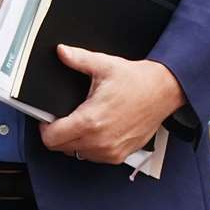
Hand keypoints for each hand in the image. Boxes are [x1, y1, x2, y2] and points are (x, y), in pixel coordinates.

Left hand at [39, 45, 187, 163]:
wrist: (164, 91)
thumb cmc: (136, 80)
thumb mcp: (103, 65)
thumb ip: (78, 59)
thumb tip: (61, 51)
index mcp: (90, 121)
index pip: (51, 138)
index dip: (44, 128)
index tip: (47, 119)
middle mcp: (99, 141)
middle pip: (60, 148)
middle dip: (56, 134)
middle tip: (62, 118)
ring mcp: (111, 151)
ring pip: (77, 154)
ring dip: (73, 142)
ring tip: (80, 122)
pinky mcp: (121, 155)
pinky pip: (94, 157)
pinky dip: (89, 147)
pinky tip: (95, 130)